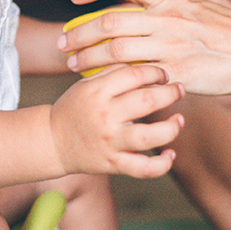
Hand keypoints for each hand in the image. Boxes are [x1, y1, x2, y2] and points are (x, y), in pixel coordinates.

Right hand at [49, 63, 184, 178]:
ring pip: (150, 137)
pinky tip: (170, 154)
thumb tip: (146, 61)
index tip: (164, 74)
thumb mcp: (87, 84)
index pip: (135, 74)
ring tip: (179, 120)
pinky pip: (143, 168)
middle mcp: (105, 116)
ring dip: (172, 128)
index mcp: (98, 91)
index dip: (156, 71)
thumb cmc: (75, 108)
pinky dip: (162, 164)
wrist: (51, 141)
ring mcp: (110, 142)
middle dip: (170, 93)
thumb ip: (114, 72)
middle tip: (179, 90)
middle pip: (147, 101)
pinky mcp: (113, 164)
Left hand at [60, 0, 230, 95]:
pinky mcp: (178, 73)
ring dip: (88, 57)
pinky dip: (115, 79)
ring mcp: (172, 46)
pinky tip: (103, 85)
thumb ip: (170, 10)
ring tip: (73, 65)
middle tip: (64, 42)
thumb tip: (145, 12)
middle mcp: (168, 18)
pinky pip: (137, 76)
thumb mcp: (200, 10)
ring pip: (115, 48)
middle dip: (80, 32)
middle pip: (109, 20)